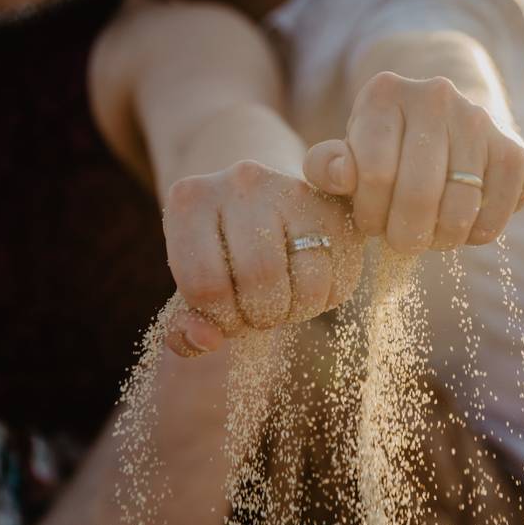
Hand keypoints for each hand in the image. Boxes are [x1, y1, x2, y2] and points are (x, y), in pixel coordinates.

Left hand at [161, 160, 362, 356]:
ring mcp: (296, 191)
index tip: (227, 317)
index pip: (204, 283)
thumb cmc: (223, 255)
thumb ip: (184, 324)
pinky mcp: (338, 212)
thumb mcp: (194, 284)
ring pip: (306, 285)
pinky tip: (306, 288)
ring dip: (294, 313)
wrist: (265, 205)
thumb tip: (206, 342)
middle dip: (260, 317)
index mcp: (191, 199)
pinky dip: (322, 302)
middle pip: (259, 279)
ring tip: (283, 305)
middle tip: (258, 315)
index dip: (219, 318)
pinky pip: (339, 283)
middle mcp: (243, 182)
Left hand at [302, 72, 523, 253]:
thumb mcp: (348, 153)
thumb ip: (327, 166)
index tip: (371, 222)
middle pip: (418, 194)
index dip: (369, 214)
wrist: (448, 124)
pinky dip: (476, 235)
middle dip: (404, 235)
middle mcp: (436, 96)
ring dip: (440, 239)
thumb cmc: (386, 151)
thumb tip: (344, 176)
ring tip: (430, 233)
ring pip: (459, 211)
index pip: (373, 174)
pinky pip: (494, 217)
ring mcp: (480, 120)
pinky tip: (462, 224)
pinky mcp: (514, 151)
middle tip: (401, 240)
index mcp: (384, 93)